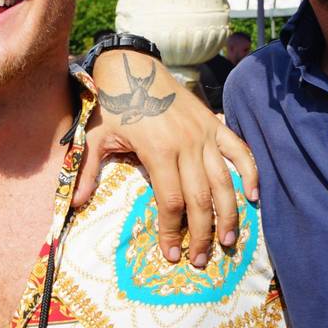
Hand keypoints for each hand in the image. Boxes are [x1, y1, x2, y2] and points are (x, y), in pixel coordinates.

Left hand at [78, 50, 258, 266]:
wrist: (134, 67)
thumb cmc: (113, 104)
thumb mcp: (95, 136)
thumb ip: (86, 170)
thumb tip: (73, 203)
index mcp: (158, 150)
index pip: (171, 200)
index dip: (172, 230)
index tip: (171, 254)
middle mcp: (187, 144)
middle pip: (200, 198)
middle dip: (202, 233)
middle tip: (202, 260)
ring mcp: (204, 134)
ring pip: (223, 181)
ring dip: (229, 213)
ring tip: (229, 241)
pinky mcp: (215, 124)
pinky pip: (239, 150)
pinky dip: (250, 172)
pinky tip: (254, 196)